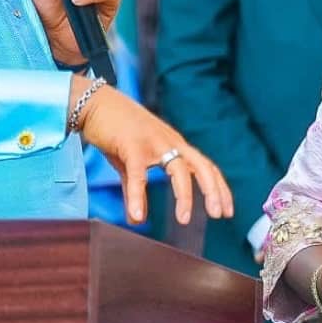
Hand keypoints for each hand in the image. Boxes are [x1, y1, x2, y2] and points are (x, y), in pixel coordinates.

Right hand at [74, 79, 233, 226]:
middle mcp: (169, 142)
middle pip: (201, 165)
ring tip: (183, 220)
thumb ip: (136, 191)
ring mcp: (152, 142)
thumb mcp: (129, 164)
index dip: (219, 188)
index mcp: (174, 145)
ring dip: (184, 195)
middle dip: (214, 190)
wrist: (94, 103)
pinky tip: (138, 217)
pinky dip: (138, 196)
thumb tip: (137, 220)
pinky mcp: (131, 144)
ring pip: (178, 168)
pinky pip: (138, 174)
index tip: (227, 211)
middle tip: (219, 215)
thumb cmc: (115, 131)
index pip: (205, 167)